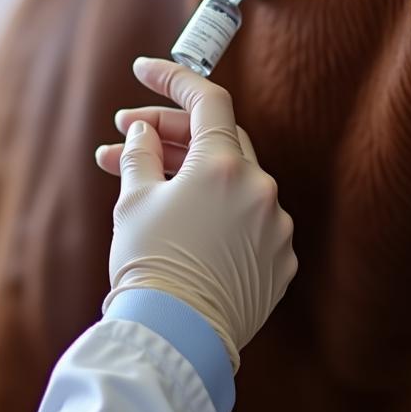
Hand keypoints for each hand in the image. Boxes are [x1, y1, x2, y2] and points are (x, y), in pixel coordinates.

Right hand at [95, 57, 296, 370]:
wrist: (174, 341)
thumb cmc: (148, 266)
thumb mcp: (132, 200)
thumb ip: (140, 152)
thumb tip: (143, 131)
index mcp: (223, 166)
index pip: (205, 99)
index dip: (173, 78)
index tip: (144, 70)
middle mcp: (259, 189)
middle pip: (219, 138)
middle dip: (172, 132)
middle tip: (129, 135)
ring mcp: (276, 226)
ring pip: (235, 181)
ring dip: (194, 174)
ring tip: (147, 184)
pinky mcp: (281, 261)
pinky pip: (250, 219)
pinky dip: (220, 211)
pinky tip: (185, 222)